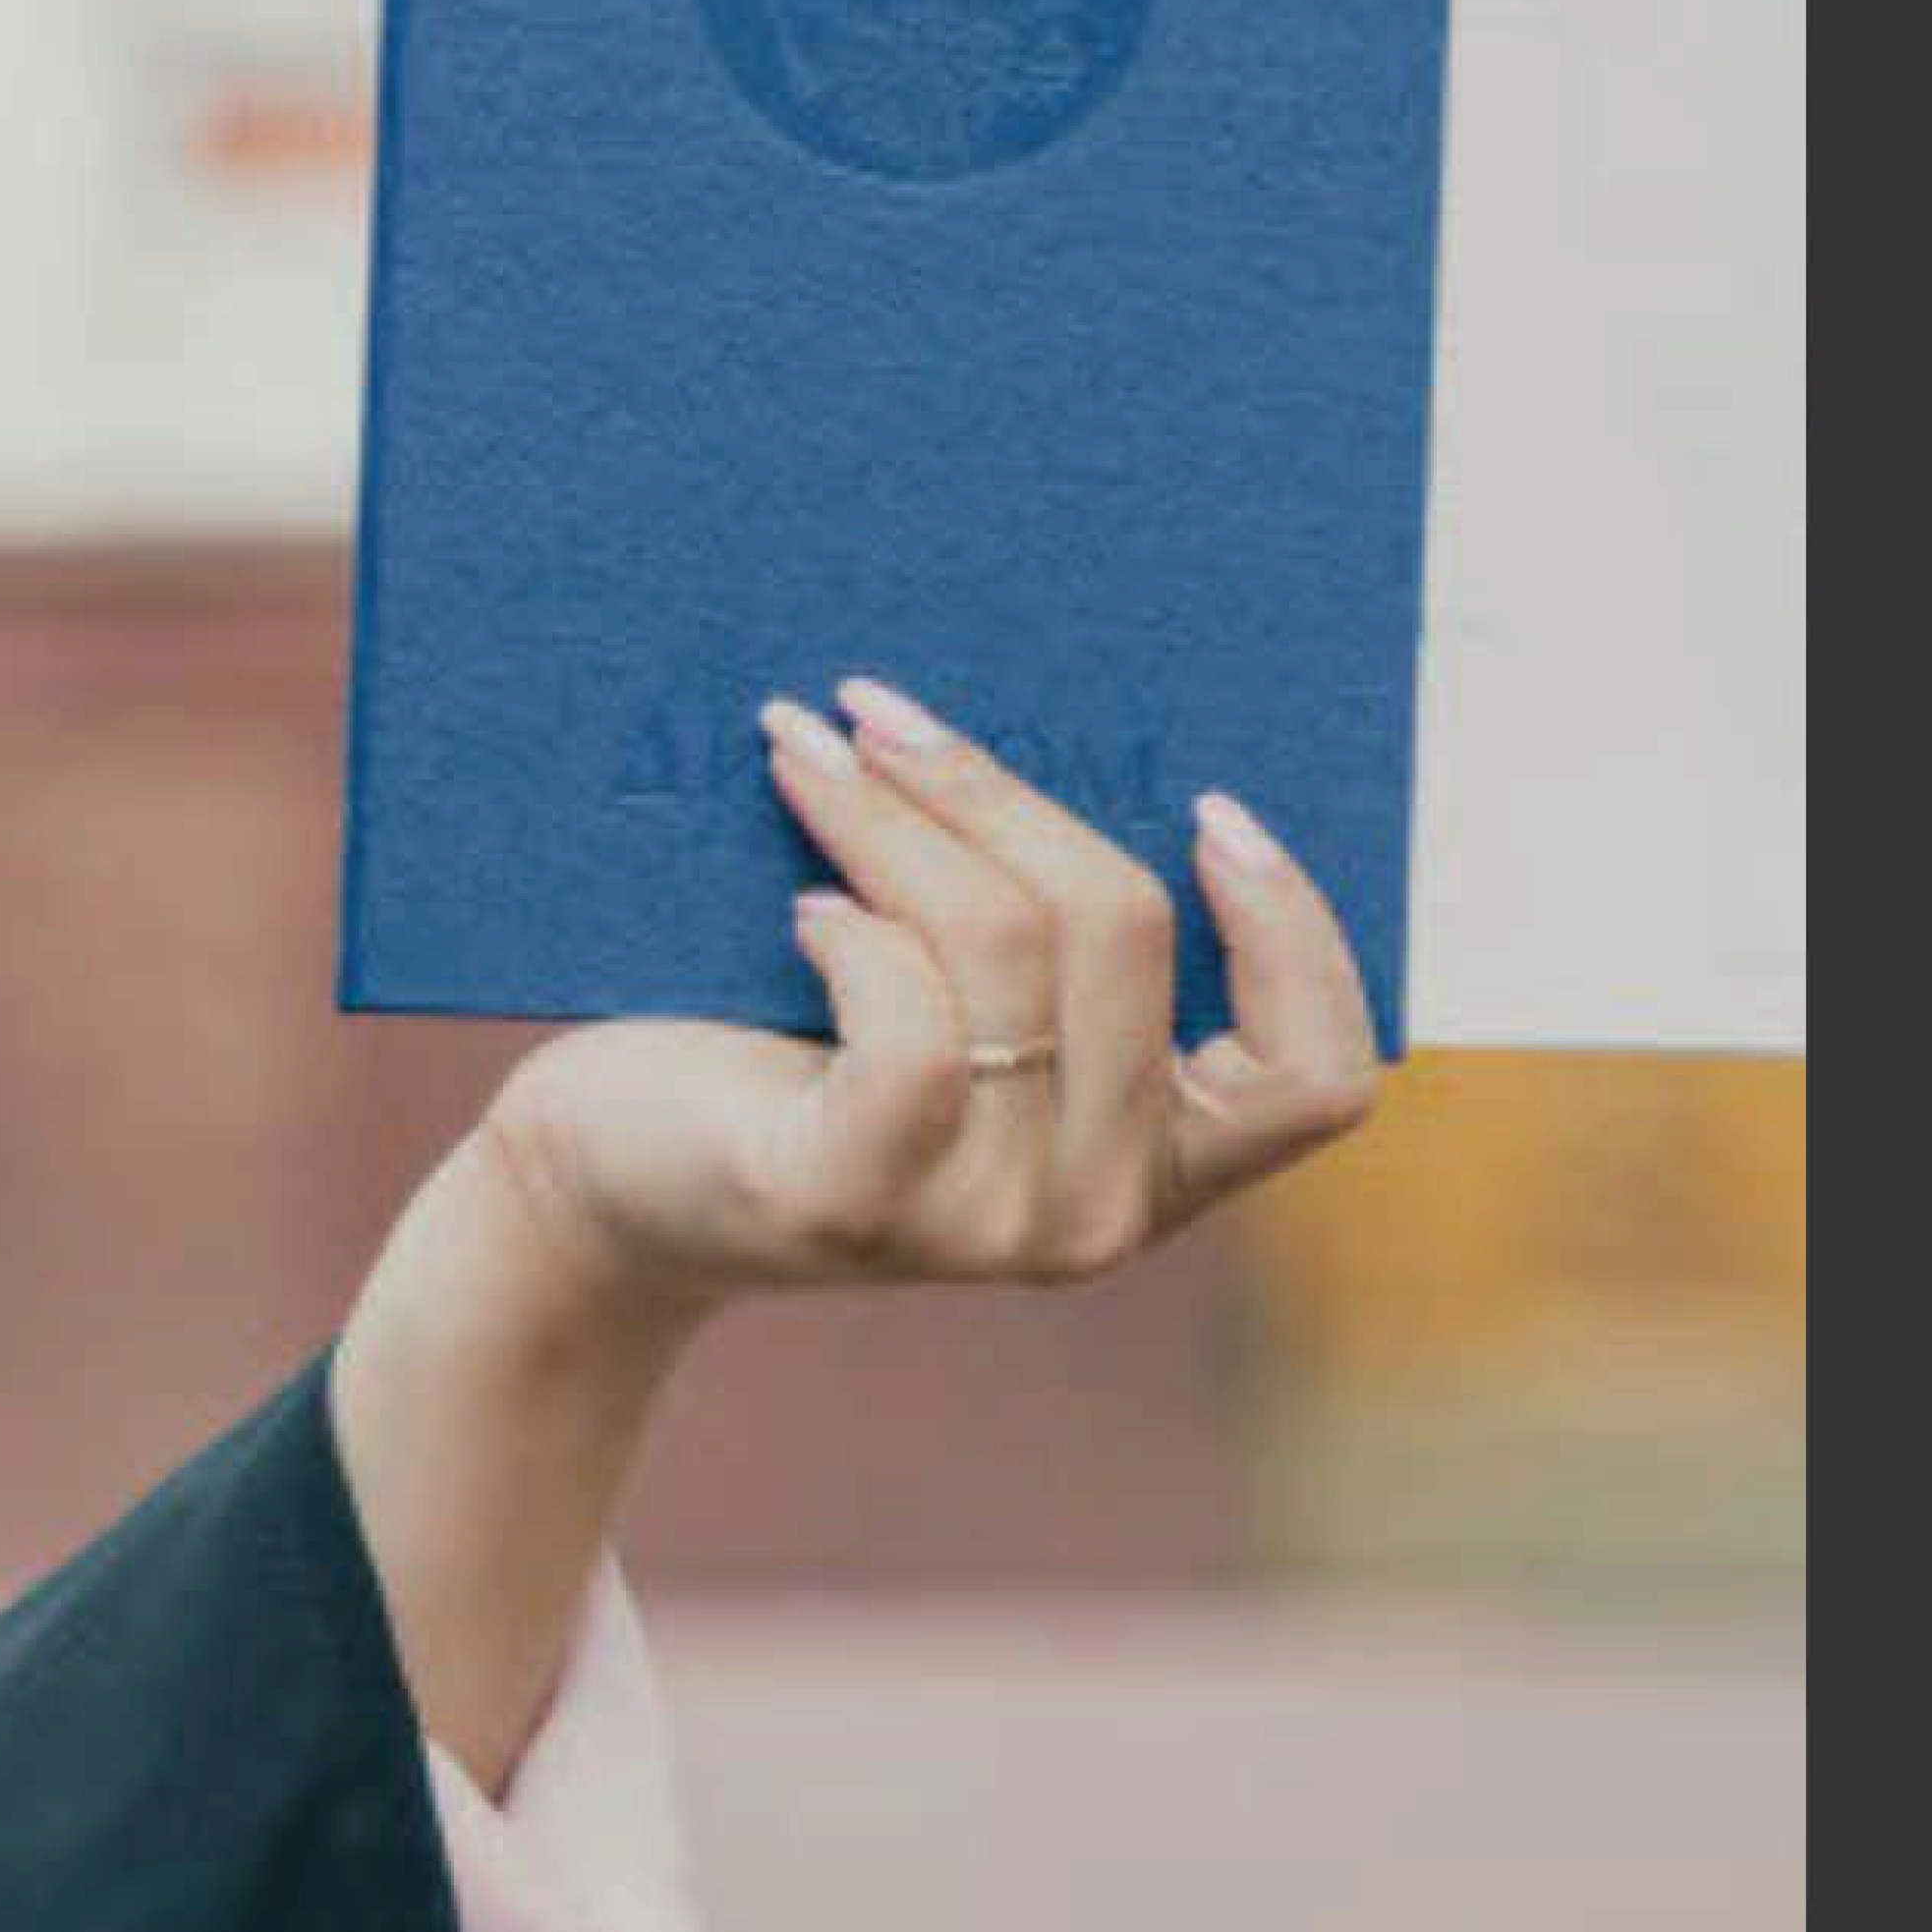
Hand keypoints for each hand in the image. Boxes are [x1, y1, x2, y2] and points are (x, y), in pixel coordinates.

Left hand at [483, 677, 1389, 1323]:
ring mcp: (988, 1224)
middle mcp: (1100, 1216)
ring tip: (807, 753)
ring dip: (897, 817)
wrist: (610, 1177)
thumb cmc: (786, 1051)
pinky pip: (911, 1021)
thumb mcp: (960, 999)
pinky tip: (799, 907)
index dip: (1291, 928)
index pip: (1321, 1075)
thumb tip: (1090, 731)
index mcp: (1163, 1168)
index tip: (1210, 806)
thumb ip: (1051, 932)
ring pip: (1009, 945)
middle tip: (881, 707)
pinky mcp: (859, 1201)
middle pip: (1128, 935)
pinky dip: (857, 931)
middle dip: (998, 790)